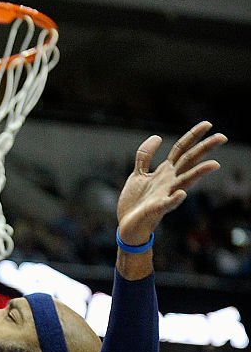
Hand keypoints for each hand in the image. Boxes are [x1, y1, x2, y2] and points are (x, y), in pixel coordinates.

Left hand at [116, 121, 225, 244]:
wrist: (128, 227)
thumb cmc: (136, 202)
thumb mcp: (138, 174)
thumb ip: (145, 156)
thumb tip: (158, 136)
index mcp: (165, 172)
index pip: (181, 150)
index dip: (192, 136)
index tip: (208, 124)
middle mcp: (169, 181)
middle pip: (188, 162)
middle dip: (204, 149)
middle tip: (222, 137)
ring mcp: (165, 195)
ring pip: (185, 182)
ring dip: (198, 173)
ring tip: (214, 164)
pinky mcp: (156, 209)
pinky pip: (167, 204)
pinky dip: (175, 199)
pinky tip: (182, 193)